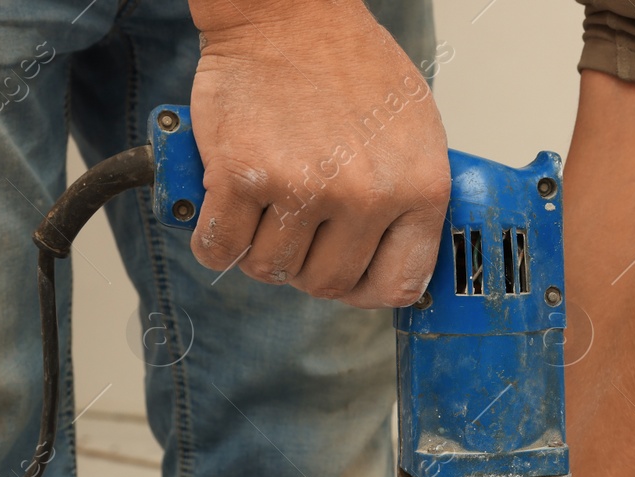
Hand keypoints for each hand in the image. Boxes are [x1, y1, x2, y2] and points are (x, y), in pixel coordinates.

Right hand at [187, 0, 450, 307]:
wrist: (291, 13)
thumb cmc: (352, 67)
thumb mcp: (415, 135)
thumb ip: (410, 200)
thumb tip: (395, 261)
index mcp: (419, 189)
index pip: (399, 284)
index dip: (366, 290)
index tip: (348, 280)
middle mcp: (367, 196)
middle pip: (328, 282)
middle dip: (307, 268)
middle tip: (297, 235)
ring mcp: (304, 188)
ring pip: (272, 268)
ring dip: (261, 250)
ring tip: (265, 211)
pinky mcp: (242, 174)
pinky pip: (220, 246)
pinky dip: (214, 241)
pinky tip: (224, 215)